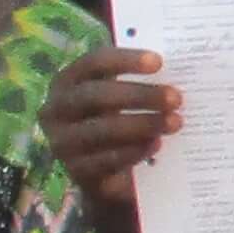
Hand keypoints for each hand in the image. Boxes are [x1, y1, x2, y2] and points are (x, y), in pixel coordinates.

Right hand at [42, 41, 179, 200]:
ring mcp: (62, 142)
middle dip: (140, 95)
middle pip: (96, 95)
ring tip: (175, 122)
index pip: (93, 63)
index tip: (159, 62)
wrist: (102, 172)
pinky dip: (135, 150)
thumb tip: (177, 67)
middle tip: (176, 98)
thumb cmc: (112, 120)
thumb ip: (135, 81)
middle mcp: (56, 109)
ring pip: (103, 130)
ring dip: (143, 124)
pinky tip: (156, 144)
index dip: (125, 60)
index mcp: (66, 81)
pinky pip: (107, 159)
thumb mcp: (118, 97)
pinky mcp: (76, 171)